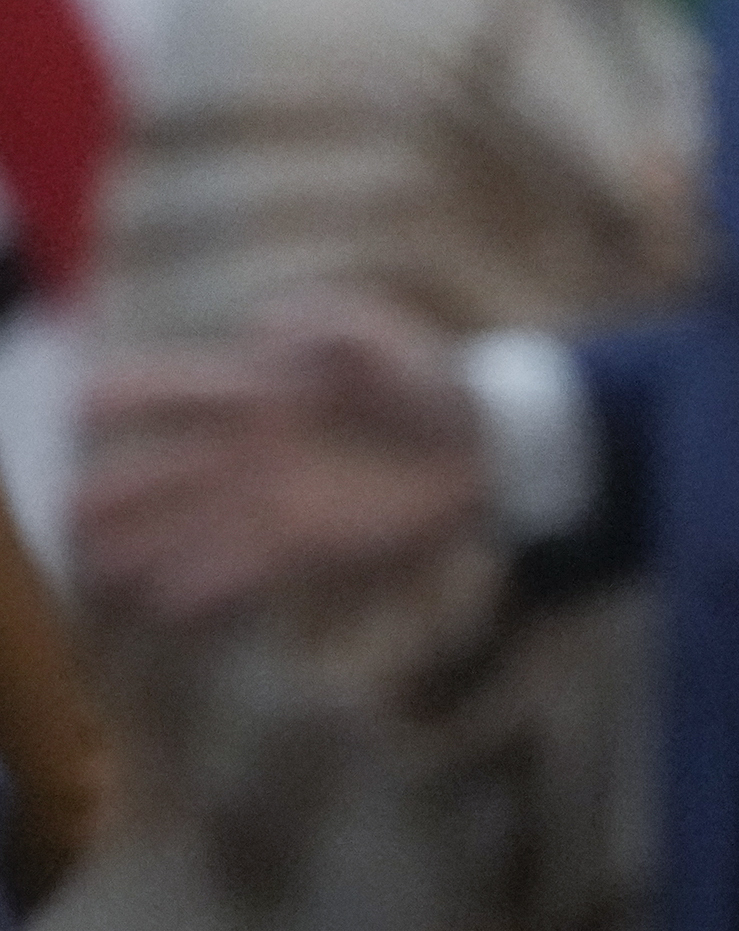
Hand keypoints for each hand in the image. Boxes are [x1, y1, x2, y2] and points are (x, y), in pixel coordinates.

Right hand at [72, 293, 483, 625]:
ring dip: (136, 550)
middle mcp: (246, 450)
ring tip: (89, 569)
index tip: (79, 406)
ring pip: (183, 529)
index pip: (175, 390)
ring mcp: (269, 501)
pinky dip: (201, 586)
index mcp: (256, 389)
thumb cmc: (430, 379)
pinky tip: (163, 603)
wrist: (484, 444)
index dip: (125, 396)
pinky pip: (239, 571)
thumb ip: (329, 326)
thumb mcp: (386, 338)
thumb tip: (265, 330)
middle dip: (109, 493)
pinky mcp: (303, 544)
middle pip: (158, 474)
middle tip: (62, 513)